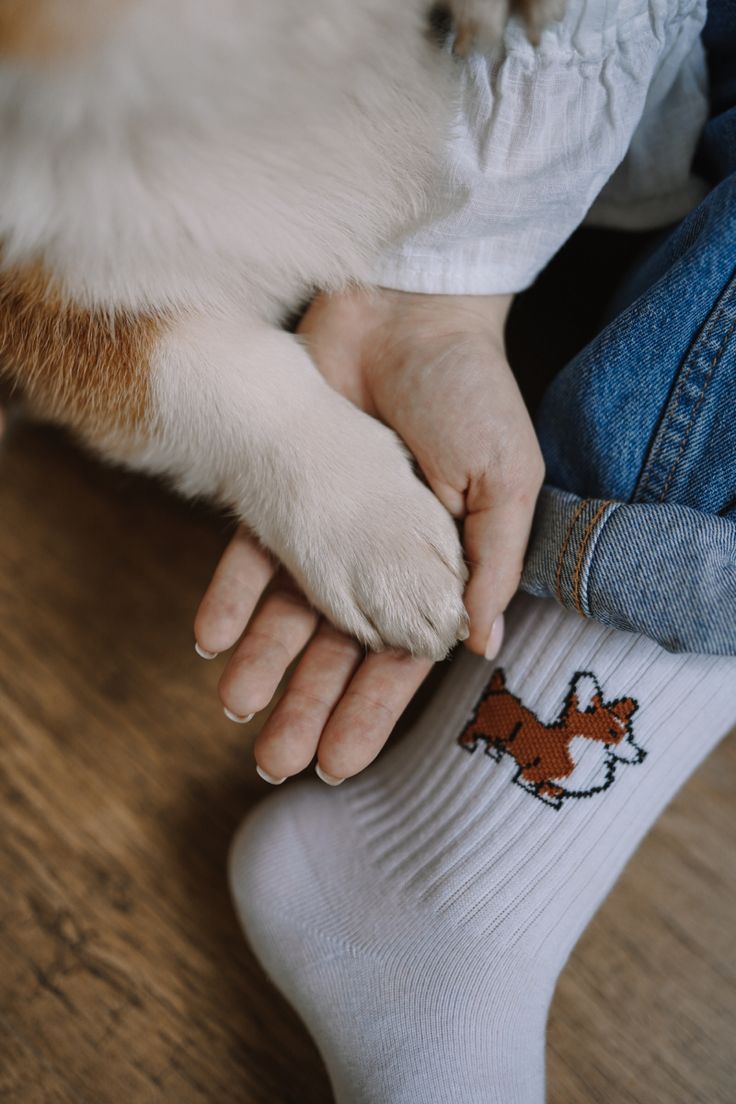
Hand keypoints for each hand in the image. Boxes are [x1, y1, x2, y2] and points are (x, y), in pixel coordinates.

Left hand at [194, 287, 543, 782]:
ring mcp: (328, 523)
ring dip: (263, 661)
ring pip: (290, 609)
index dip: (372, 711)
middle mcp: (379, 554)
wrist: (407, 309)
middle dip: (307, 705)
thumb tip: (479, 647)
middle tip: (273, 762)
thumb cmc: (471, 393)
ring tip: (233, 710)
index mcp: (439, 562)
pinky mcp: (284, 486)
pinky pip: (253, 552)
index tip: (340, 763)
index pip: (401, 653)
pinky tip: (209, 638)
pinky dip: (232, 595)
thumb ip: (494, 564)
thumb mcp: (505, 482)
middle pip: (337, 646)